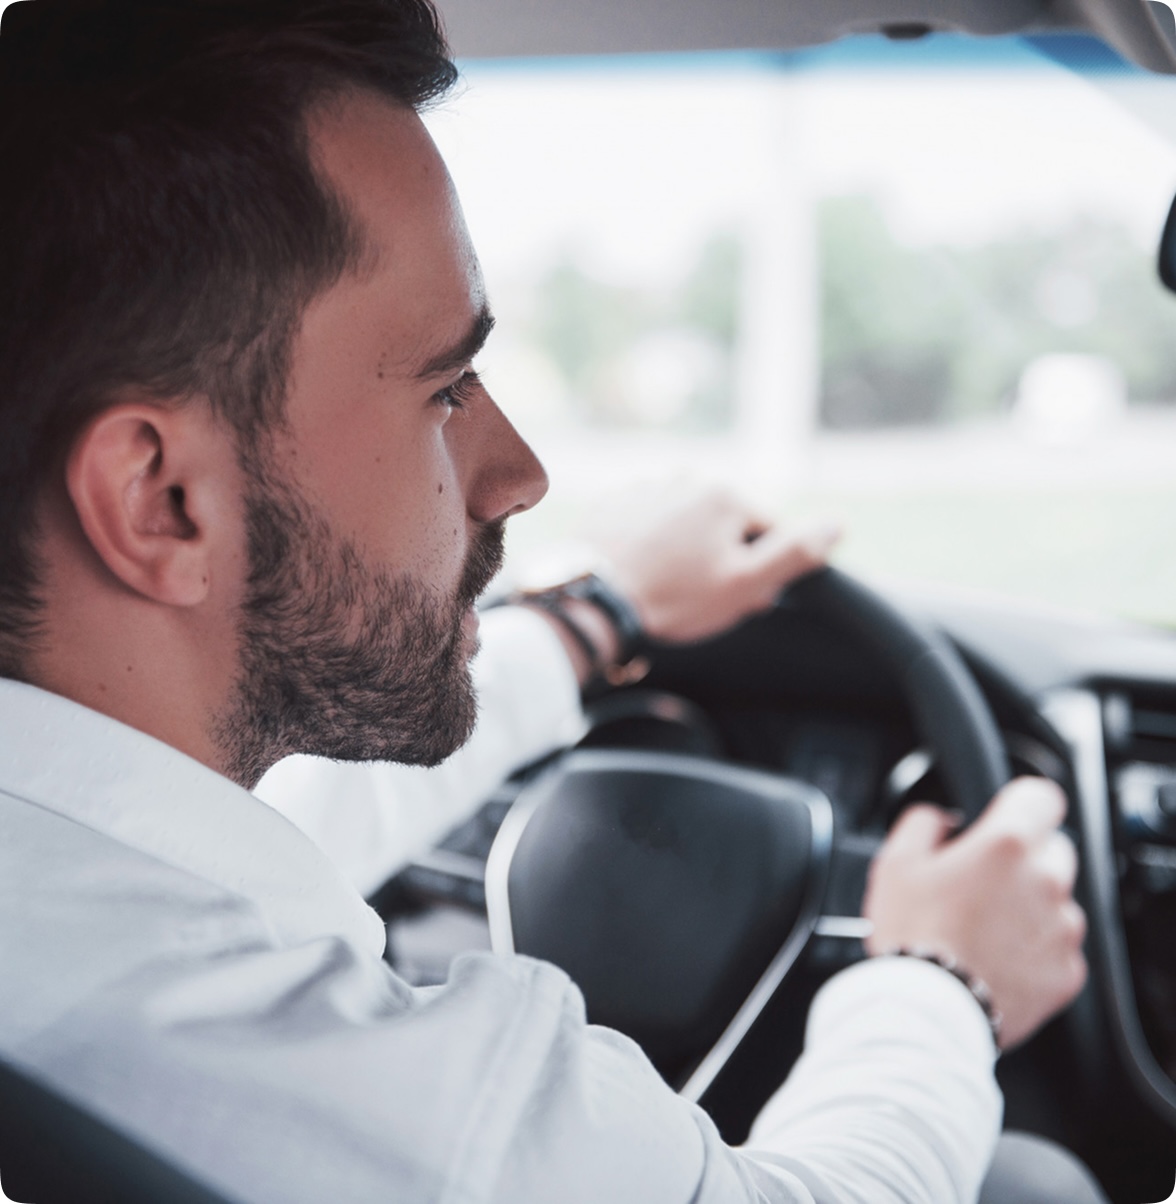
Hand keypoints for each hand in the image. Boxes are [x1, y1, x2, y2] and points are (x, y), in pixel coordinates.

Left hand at [602, 487, 839, 643]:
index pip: (766, 531)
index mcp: (724, 494)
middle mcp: (686, 479)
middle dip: (723, 561)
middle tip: (702, 600)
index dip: (760, 570)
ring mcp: (646, 489)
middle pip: (724, 527)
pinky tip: (642, 576)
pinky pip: (649, 527)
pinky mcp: (614, 505)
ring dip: (687, 553)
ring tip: (669, 590)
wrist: (594, 601)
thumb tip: (838, 524)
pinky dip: (651, 548)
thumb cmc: (673, 597)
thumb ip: (795, 552)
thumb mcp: (746, 584)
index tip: (740, 597)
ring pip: (686, 526)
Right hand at [863, 776, 1087, 1049]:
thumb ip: (923, 823)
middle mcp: (1045, 880)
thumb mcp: (894, 862)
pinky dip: (1035, 949)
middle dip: (1023, 859)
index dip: (1022, 803)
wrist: (928, 1010)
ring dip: (1029, 906)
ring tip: (984, 929)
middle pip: (1052, 849)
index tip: (1006, 817)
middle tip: (981, 883)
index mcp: (1005, 844)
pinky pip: (1058, 947)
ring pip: (1056, 900)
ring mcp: (1062, 928)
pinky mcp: (1067, 971)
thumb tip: (940, 818)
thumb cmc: (911, 935)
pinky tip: (996, 958)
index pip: (1042, 797)